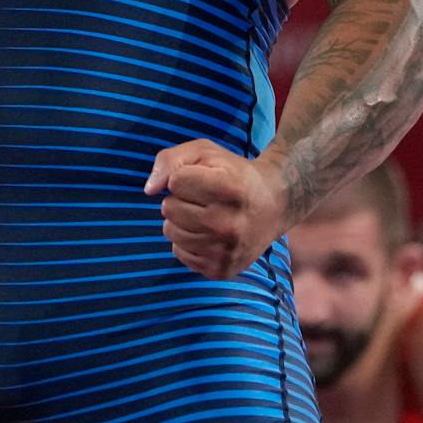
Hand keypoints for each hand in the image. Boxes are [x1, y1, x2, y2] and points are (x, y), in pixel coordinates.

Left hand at [144, 139, 287, 278]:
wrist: (274, 205)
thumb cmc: (233, 174)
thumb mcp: (206, 153)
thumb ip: (171, 160)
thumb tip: (149, 190)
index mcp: (228, 188)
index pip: (175, 181)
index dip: (184, 177)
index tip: (204, 179)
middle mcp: (228, 223)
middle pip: (169, 208)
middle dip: (181, 199)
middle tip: (205, 199)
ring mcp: (225, 250)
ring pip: (171, 232)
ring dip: (181, 221)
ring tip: (205, 215)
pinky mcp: (220, 270)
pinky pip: (179, 253)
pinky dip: (188, 241)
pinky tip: (208, 234)